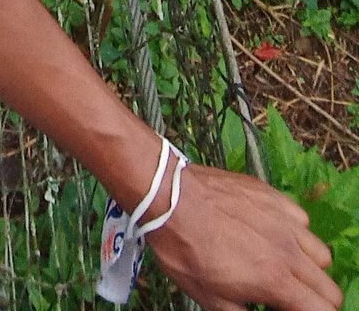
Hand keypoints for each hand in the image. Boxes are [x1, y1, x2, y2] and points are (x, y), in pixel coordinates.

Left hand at [144, 163, 341, 310]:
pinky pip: (299, 218)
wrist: (166, 195)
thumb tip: (256, 309)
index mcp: (275, 280)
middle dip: (312, 297)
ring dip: (306, 264)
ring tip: (280, 262)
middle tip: (286, 294)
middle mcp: (287, 250)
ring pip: (319, 252)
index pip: (323, 310)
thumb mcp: (209, 299)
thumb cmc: (182, 249)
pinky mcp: (271, 194)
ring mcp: (281, 218)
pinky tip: (268, 230)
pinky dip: (292, 229)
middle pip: (327, 287)